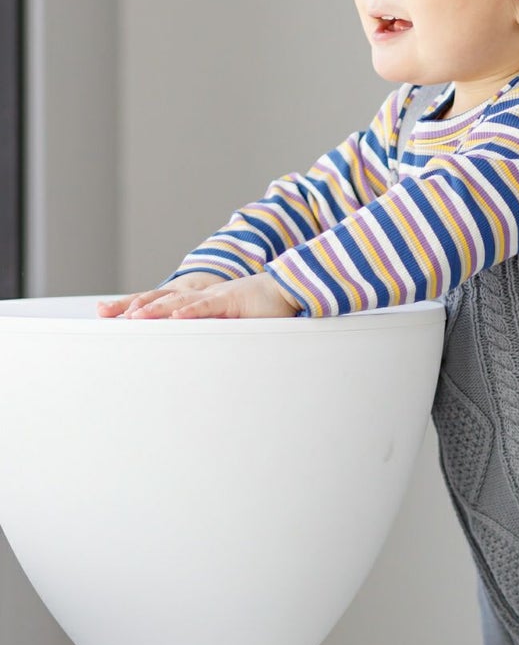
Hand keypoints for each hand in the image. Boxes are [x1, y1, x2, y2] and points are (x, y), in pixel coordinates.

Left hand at [119, 272, 301, 319]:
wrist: (287, 290)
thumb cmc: (260, 309)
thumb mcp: (227, 325)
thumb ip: (208, 333)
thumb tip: (189, 354)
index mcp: (197, 301)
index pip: (159, 303)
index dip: (134, 307)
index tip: (108, 316)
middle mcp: (201, 296)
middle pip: (160, 298)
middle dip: (132, 306)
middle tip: (105, 314)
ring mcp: (215, 296)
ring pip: (180, 300)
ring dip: (156, 309)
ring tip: (133, 316)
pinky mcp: (233, 300)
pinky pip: (209, 305)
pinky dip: (192, 310)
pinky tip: (176, 316)